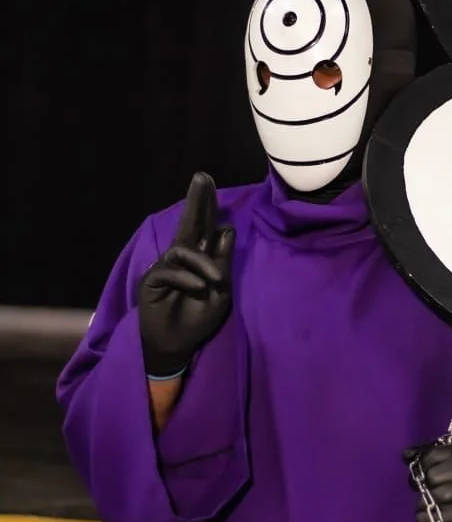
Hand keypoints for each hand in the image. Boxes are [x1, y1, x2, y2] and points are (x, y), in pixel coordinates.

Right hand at [137, 172, 234, 377]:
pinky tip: (199, 288)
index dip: (208, 207)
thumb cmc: (198, 318)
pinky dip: (188, 278)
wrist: (178, 345)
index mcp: (200, 258)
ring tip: (215, 281)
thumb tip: (227, 229)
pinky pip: (171, 270)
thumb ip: (223, 262)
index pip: (206, 227)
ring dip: (203, 263)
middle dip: (197, 200)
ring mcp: (166, 267)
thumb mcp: (221, 290)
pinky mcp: (153, 280)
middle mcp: (182, 258)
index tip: (209, 184)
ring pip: (183, 250)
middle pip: (189, 223)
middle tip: (202, 176)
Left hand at [403, 441, 451, 521]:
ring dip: (425, 501)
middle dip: (422, 483)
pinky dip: (428, 516)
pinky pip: (444, 514)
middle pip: (437, 473)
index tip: (416, 469)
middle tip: (421, 490)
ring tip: (423, 505)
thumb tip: (406, 453)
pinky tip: (423, 518)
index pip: (439, 451)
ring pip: (438, 494)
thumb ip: (442, 456)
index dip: (422, 461)